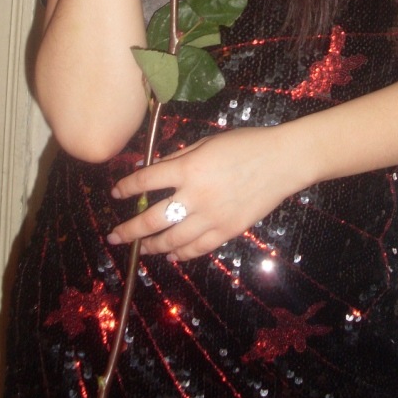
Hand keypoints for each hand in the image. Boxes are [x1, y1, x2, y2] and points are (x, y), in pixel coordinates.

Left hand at [107, 126, 300, 259]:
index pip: (145, 181)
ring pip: (172, 240)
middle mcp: (194, 196)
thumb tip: (154, 171)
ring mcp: (211, 217)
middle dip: (128, 230)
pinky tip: (171, 254)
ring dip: (151, 246)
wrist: (283, 161)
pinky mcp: (228, 231)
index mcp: (188, 169)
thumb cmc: (245, 144)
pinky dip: (182, 253)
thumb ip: (179, 159)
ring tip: (140, 248)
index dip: (126, 188)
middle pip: (151, 220)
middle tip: (114, 236)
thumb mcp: (206, 143)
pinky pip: (198, 248)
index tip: (116, 192)